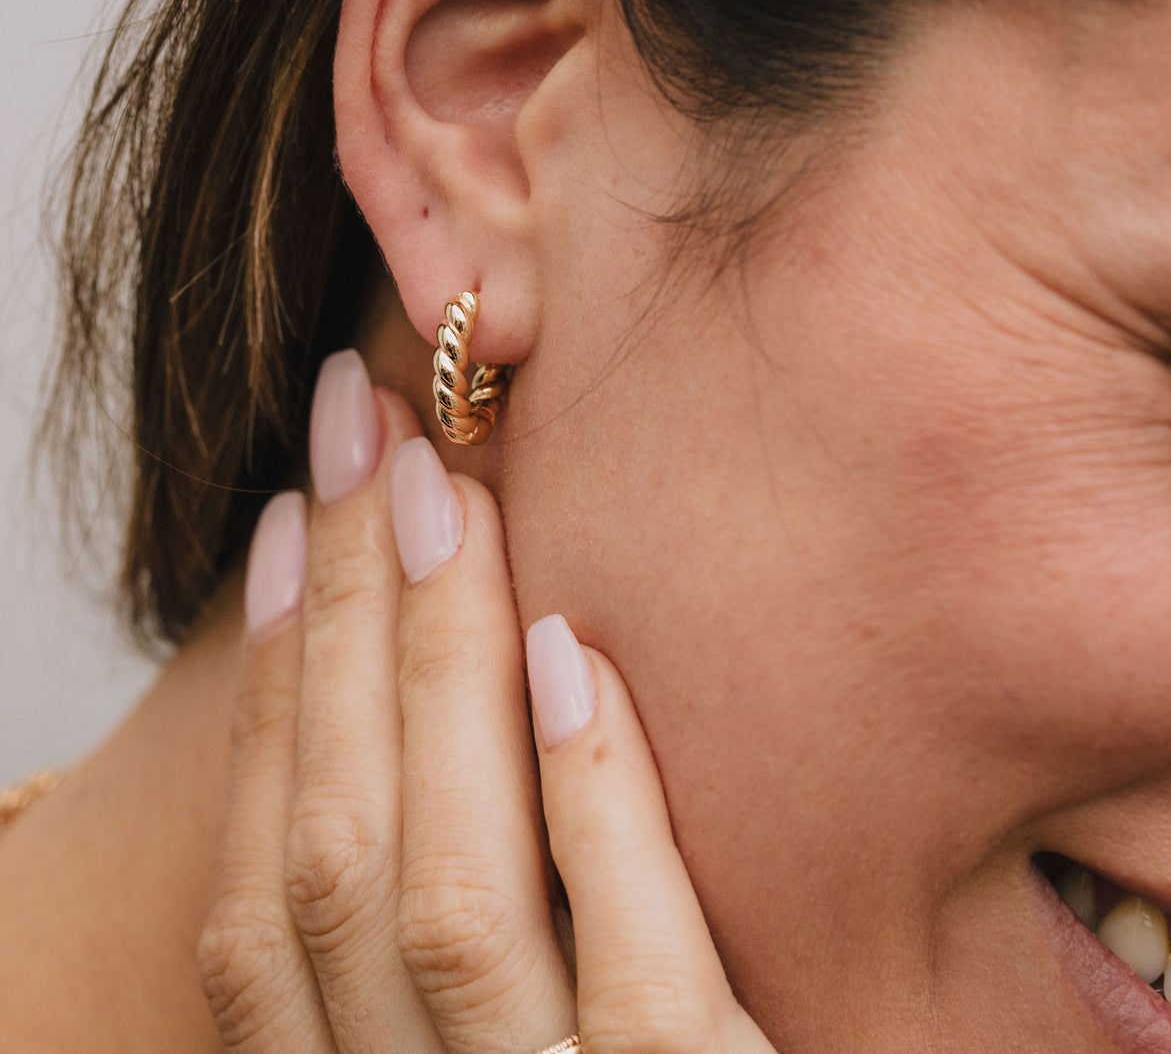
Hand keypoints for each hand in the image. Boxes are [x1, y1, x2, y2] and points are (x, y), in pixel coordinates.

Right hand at [198, 351, 776, 1053]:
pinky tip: (576, 653)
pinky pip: (638, 981)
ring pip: (444, 901)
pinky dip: (591, 808)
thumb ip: (475, 909)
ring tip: (445, 498)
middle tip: (362, 438)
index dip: (270, 694)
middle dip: (338, 628)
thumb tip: (458, 680)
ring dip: (433, 678)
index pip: (273, 887)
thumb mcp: (523, 1023)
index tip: (291, 522)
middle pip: (342, 858)